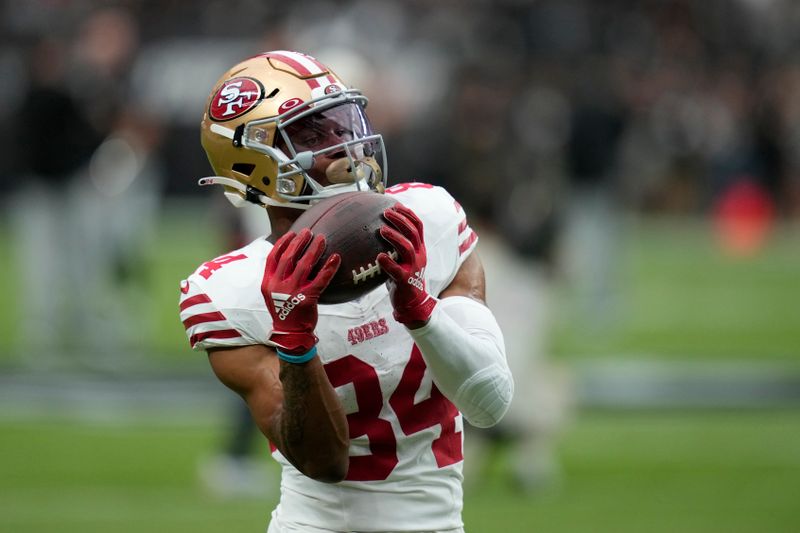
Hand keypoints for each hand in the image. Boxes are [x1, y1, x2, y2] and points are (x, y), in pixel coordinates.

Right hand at [262, 228, 340, 353]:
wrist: (290, 334)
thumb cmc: (285, 311)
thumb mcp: (273, 294)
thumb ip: (277, 277)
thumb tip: (288, 257)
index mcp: (268, 283)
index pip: (273, 257)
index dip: (282, 243)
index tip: (292, 233)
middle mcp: (278, 286)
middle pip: (289, 257)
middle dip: (299, 241)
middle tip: (309, 232)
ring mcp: (292, 292)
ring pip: (304, 265)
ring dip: (314, 249)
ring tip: (322, 239)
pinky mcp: (307, 298)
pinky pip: (320, 279)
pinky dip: (329, 267)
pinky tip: (336, 257)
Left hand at [377, 203, 436, 326]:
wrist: (412, 302)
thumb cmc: (403, 277)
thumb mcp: (404, 259)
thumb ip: (397, 245)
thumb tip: (380, 228)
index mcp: (420, 249)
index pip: (418, 226)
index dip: (408, 214)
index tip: (395, 205)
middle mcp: (419, 256)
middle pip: (413, 232)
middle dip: (400, 220)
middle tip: (386, 213)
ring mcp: (413, 268)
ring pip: (407, 248)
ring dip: (394, 237)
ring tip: (382, 229)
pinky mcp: (405, 280)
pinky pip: (397, 270)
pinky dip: (388, 263)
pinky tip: (379, 257)